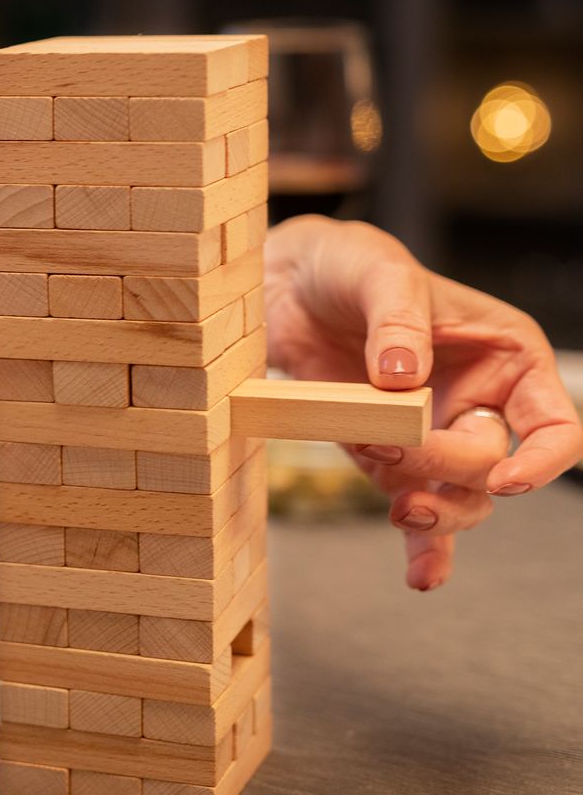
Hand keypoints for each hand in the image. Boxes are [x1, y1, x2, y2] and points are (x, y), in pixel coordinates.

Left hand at [265, 216, 582, 589]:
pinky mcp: (387, 457)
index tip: (504, 475)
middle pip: (493, 465)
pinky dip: (422, 546)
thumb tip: (402, 376)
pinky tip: (421, 575)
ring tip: (401, 509)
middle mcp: (478, 402)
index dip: (542, 458)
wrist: (288, 282)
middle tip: (391, 446)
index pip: (554, 423)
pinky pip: (416, 509)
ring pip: (460, 497)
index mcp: (504, 357)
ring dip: (434, 512)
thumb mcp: (380, 272)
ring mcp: (433, 436)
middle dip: (448, 467)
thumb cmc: (351, 265)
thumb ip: (398, 320)